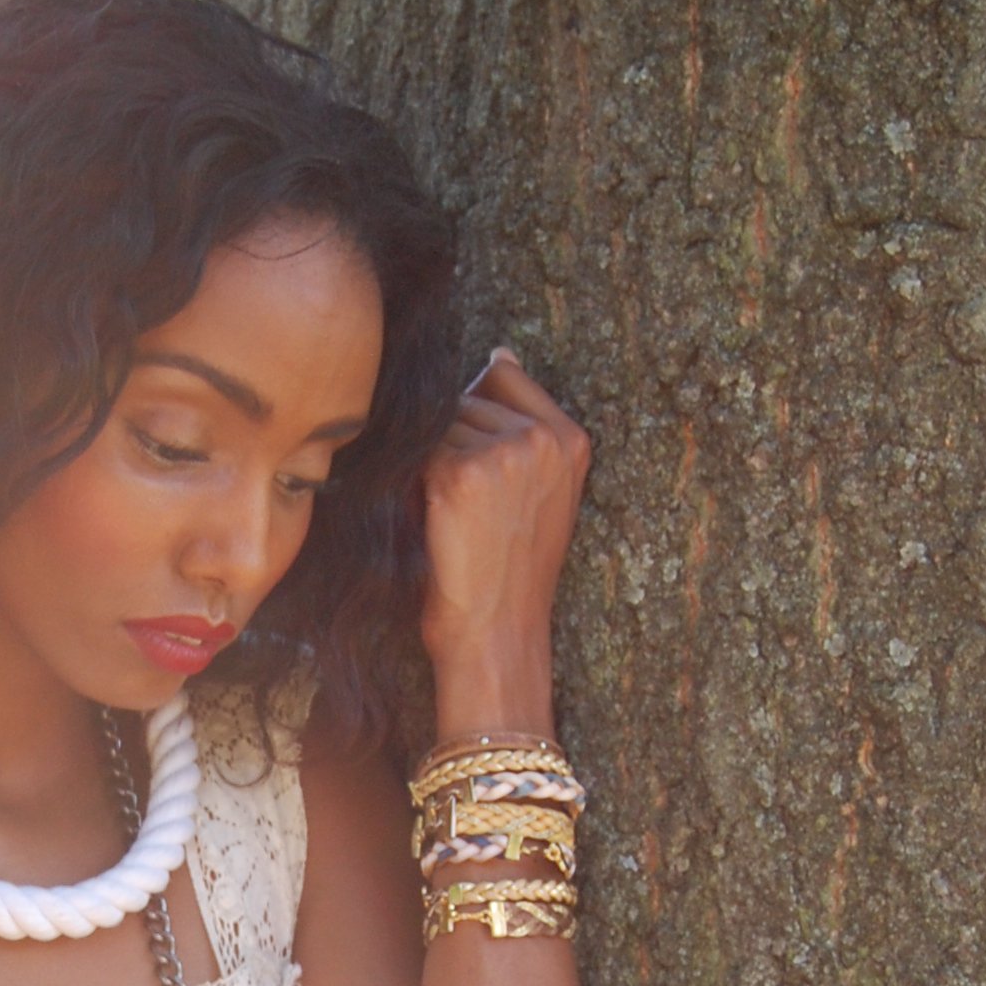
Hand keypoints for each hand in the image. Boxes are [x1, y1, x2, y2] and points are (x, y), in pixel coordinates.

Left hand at [419, 346, 590, 702]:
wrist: (497, 632)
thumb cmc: (509, 570)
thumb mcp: (540, 493)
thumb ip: (523, 426)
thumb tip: (498, 354)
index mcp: (571, 439)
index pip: (503, 373)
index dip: (476, 411)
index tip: (479, 463)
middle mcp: (542, 439)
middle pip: (465, 399)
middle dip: (452, 441)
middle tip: (469, 506)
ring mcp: (504, 452)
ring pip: (437, 426)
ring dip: (431, 462)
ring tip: (456, 516)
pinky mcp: (462, 473)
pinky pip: (416, 454)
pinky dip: (415, 484)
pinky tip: (439, 523)